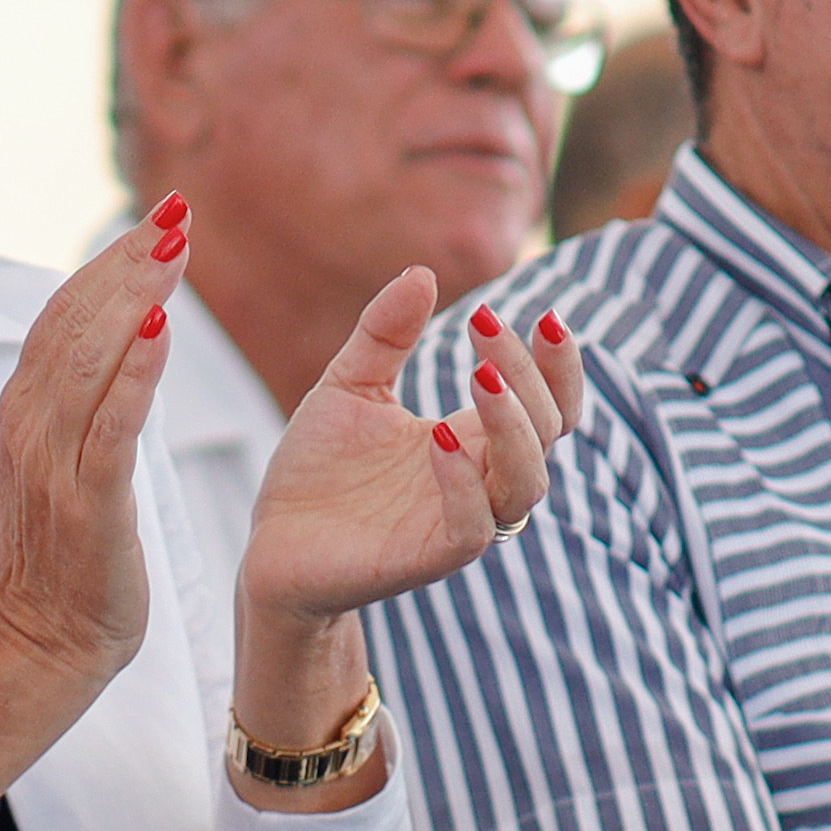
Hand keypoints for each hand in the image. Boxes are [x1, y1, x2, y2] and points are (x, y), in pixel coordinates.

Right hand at [0, 193, 193, 697]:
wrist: (38, 646)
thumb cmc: (63, 559)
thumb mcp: (61, 461)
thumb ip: (77, 401)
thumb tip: (114, 337)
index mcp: (25, 410)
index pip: (62, 313)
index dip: (107, 261)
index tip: (156, 219)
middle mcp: (29, 424)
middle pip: (75, 320)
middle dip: (126, 260)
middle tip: (176, 211)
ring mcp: (53, 464)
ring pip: (89, 359)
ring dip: (134, 296)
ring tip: (175, 248)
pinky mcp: (87, 505)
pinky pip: (110, 428)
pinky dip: (134, 375)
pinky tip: (162, 330)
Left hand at [235, 278, 586, 633]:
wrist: (272, 543)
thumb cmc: (318, 470)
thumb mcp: (350, 384)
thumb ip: (385, 333)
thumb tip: (422, 272)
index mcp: (473, 439)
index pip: (548, 404)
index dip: (558, 364)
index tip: (543, 314)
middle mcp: (479, 480)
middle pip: (547, 433)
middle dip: (530, 376)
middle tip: (486, 326)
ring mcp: (457, 521)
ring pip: (526, 484)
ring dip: (514, 426)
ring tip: (482, 376)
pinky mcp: (427, 558)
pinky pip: (473, 527)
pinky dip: (466, 483)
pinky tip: (442, 439)